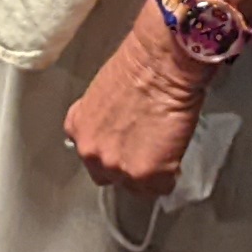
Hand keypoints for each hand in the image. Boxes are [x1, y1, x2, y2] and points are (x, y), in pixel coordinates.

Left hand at [63, 12, 211, 198]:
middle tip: (146, 149)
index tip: (125, 147)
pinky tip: (174, 154)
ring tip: (163, 149)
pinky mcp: (146, 174)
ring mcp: (117, 166)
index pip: (91, 157)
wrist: (160, 64)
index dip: (113, 152)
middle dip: (128, 166)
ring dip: (150, 172)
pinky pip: (162, 187)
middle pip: (110, 177)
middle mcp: (90, 153)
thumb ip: (101, 122)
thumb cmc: (137, 67)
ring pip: (137, 186)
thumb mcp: (100, 95)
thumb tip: (117, 131)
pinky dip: (171, 174)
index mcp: (77, 129)